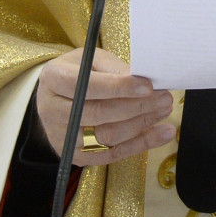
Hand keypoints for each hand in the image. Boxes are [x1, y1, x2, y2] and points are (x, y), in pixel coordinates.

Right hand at [34, 48, 175, 166]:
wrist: (57, 97)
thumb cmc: (79, 73)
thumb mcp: (92, 60)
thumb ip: (114, 69)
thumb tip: (144, 81)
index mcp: (53, 79)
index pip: (87, 86)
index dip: (118, 87)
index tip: (148, 86)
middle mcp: (51, 110)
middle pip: (98, 113)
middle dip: (137, 106)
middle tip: (164, 98)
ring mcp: (62, 137)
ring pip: (107, 136)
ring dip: (141, 125)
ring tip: (164, 110)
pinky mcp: (75, 156)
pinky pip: (113, 154)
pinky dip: (141, 144)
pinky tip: (162, 133)